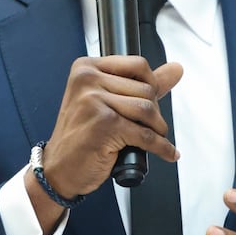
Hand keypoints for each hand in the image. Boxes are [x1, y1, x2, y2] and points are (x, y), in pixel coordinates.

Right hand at [36, 55, 183, 201]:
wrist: (59, 169)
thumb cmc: (81, 136)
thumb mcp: (106, 101)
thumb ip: (141, 83)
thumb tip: (175, 69)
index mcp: (86, 68)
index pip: (138, 65)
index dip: (152, 84)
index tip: (152, 100)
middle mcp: (87, 80)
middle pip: (145, 88)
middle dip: (154, 111)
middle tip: (147, 126)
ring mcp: (94, 101)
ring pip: (147, 109)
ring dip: (158, 128)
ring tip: (153, 137)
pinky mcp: (104, 125)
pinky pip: (146, 134)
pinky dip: (161, 147)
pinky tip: (166, 152)